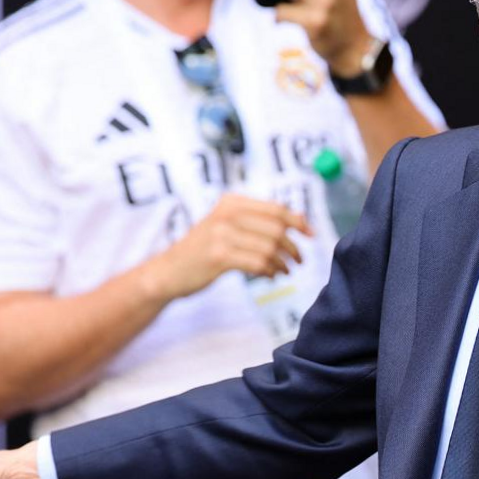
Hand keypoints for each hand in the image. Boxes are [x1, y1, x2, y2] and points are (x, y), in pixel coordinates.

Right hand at [150, 194, 311, 300]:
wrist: (168, 272)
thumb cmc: (201, 251)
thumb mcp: (224, 226)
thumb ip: (254, 221)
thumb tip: (296, 221)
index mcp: (231, 202)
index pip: (275, 208)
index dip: (297, 221)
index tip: (311, 234)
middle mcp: (226, 214)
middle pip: (276, 228)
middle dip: (292, 246)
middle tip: (298, 260)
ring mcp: (221, 234)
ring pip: (269, 247)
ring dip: (282, 262)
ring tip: (284, 271)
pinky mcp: (219, 256)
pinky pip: (258, 263)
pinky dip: (270, 271)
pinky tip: (270, 276)